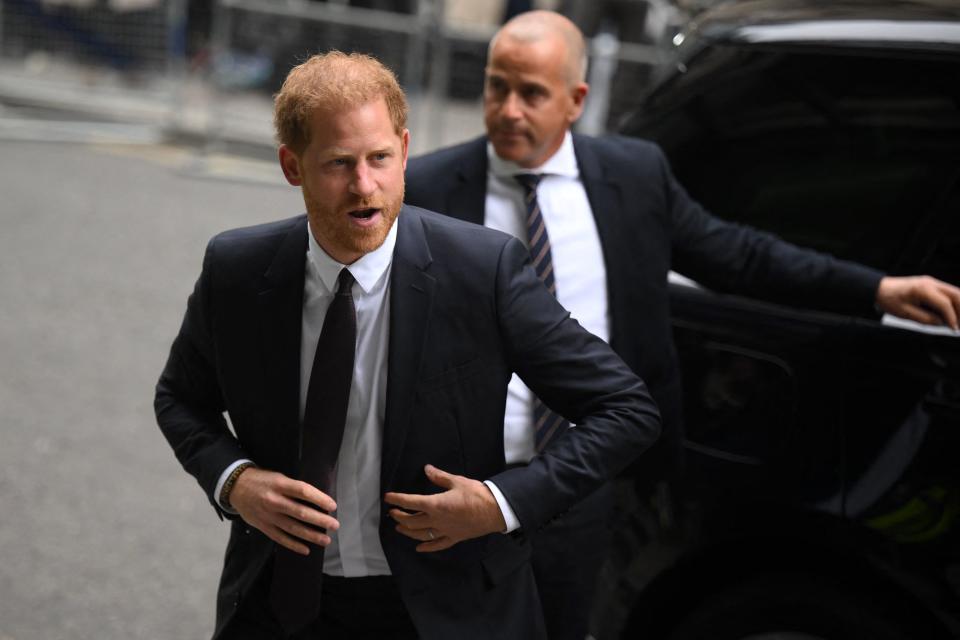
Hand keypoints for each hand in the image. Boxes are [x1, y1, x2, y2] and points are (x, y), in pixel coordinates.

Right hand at [229, 467, 338, 555]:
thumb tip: (318, 500)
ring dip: (311, 535)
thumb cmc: (263, 481)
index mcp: (280, 485)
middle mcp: (274, 501)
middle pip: (301, 512)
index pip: (304, 491)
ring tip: (326, 540)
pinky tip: (306, 549)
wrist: (236, 487)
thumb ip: (295, 488)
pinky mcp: (263, 526)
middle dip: (320, 520)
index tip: (333, 506)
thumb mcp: (279, 477)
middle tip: (334, 525)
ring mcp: (268, 516)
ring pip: (293, 528)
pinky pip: (280, 538)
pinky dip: (294, 545)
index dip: (320, 499)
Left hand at [384, 464, 506, 551]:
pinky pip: (437, 544)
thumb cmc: (477, 495)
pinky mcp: (454, 537)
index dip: (397, 499)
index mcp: (436, 504)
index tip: (388, 497)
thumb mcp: (456, 481)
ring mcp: (445, 531)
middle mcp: (437, 520)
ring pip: (420, 534)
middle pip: (412, 521)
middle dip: (399, 516)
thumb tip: (427, 469)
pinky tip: (419, 548)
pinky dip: (427, 547)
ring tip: (399, 528)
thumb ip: (439, 476)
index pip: (410, 502)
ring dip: (407, 531)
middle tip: (392, 512)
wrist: (494, 511)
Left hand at [876, 275, 959, 330]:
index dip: (952, 317)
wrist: (880, 288)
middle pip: (956, 295)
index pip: (945, 303)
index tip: (954, 329)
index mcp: (923, 289)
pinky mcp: (932, 285)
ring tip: (959, 323)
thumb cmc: (889, 300)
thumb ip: (925, 319)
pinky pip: (948, 293)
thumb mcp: (905, 313)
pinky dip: (954, 303)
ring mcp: (932, 282)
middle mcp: (930, 283)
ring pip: (955, 293)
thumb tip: (942, 323)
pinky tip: (954, 315)